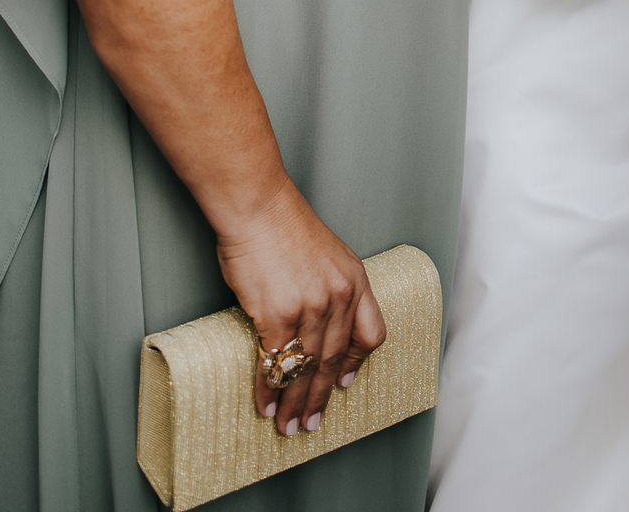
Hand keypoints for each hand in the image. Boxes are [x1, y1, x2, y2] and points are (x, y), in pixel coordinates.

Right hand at [216, 176, 386, 436]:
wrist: (257, 204)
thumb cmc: (283, 225)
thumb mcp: (327, 253)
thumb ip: (330, 288)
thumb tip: (319, 326)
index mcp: (355, 279)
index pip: (370, 334)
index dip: (356, 364)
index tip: (344, 383)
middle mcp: (338, 296)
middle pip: (334, 360)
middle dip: (321, 397)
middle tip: (311, 423)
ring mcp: (310, 307)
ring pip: (306, 368)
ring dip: (295, 403)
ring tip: (287, 424)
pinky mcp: (277, 313)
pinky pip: (276, 362)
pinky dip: (269, 389)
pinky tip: (265, 404)